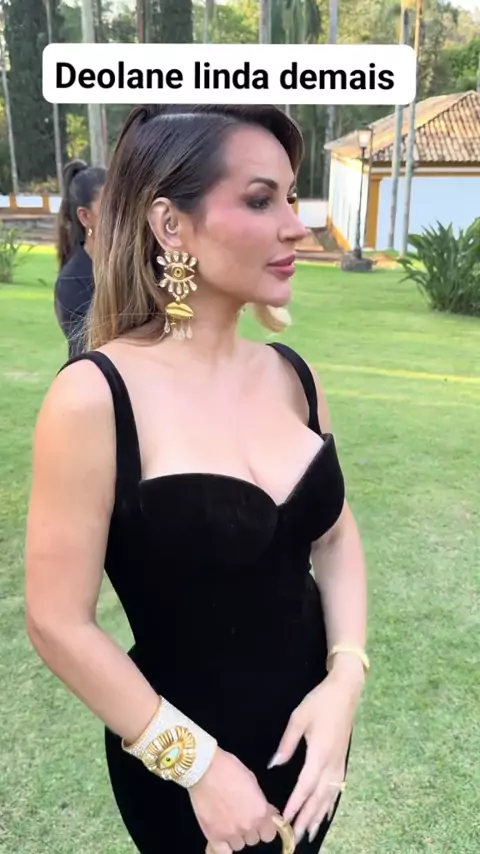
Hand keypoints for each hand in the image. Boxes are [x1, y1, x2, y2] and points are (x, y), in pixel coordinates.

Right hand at [189, 747, 278, 853]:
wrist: (205, 768)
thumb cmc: (229, 769)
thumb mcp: (253, 782)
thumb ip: (262, 803)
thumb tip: (269, 814)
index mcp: (260, 813)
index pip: (269, 834)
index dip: (264, 827)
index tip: (260, 821)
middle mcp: (248, 826)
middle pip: (253, 839)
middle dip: (249, 828)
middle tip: (240, 814)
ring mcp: (230, 833)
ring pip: (239, 845)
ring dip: (236, 835)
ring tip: (228, 820)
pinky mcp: (213, 835)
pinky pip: (222, 853)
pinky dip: (224, 847)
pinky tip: (222, 837)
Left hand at [268, 670, 362, 843]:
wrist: (346, 691)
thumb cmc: (319, 702)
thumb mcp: (298, 718)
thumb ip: (286, 744)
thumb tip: (274, 764)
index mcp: (319, 753)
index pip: (305, 785)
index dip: (296, 804)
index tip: (286, 820)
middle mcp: (332, 763)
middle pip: (318, 797)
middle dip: (307, 817)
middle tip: (296, 836)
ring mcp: (339, 763)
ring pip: (329, 796)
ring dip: (319, 815)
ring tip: (310, 832)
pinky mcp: (342, 760)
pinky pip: (337, 788)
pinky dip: (330, 803)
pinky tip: (326, 813)